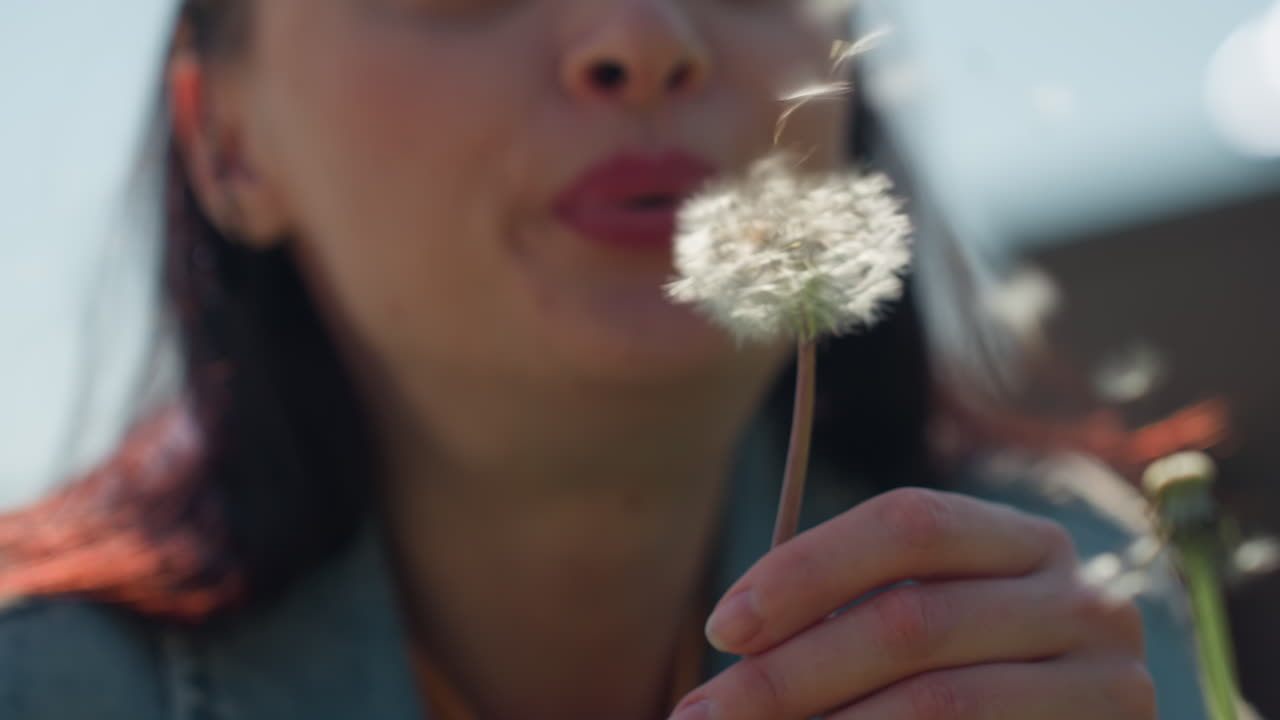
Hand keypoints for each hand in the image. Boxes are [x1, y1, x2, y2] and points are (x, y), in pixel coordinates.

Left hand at [671, 488, 1154, 718]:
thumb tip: (729, 635)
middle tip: (701, 716)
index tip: (720, 628)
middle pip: (911, 620)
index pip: (908, 523)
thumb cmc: (976, 685)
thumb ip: (851, 618)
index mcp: (1023, 540)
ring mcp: (1111, 681)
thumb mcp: (925, 630)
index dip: (807, 570)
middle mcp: (1082, 597)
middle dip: (788, 675)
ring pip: (940, 702)